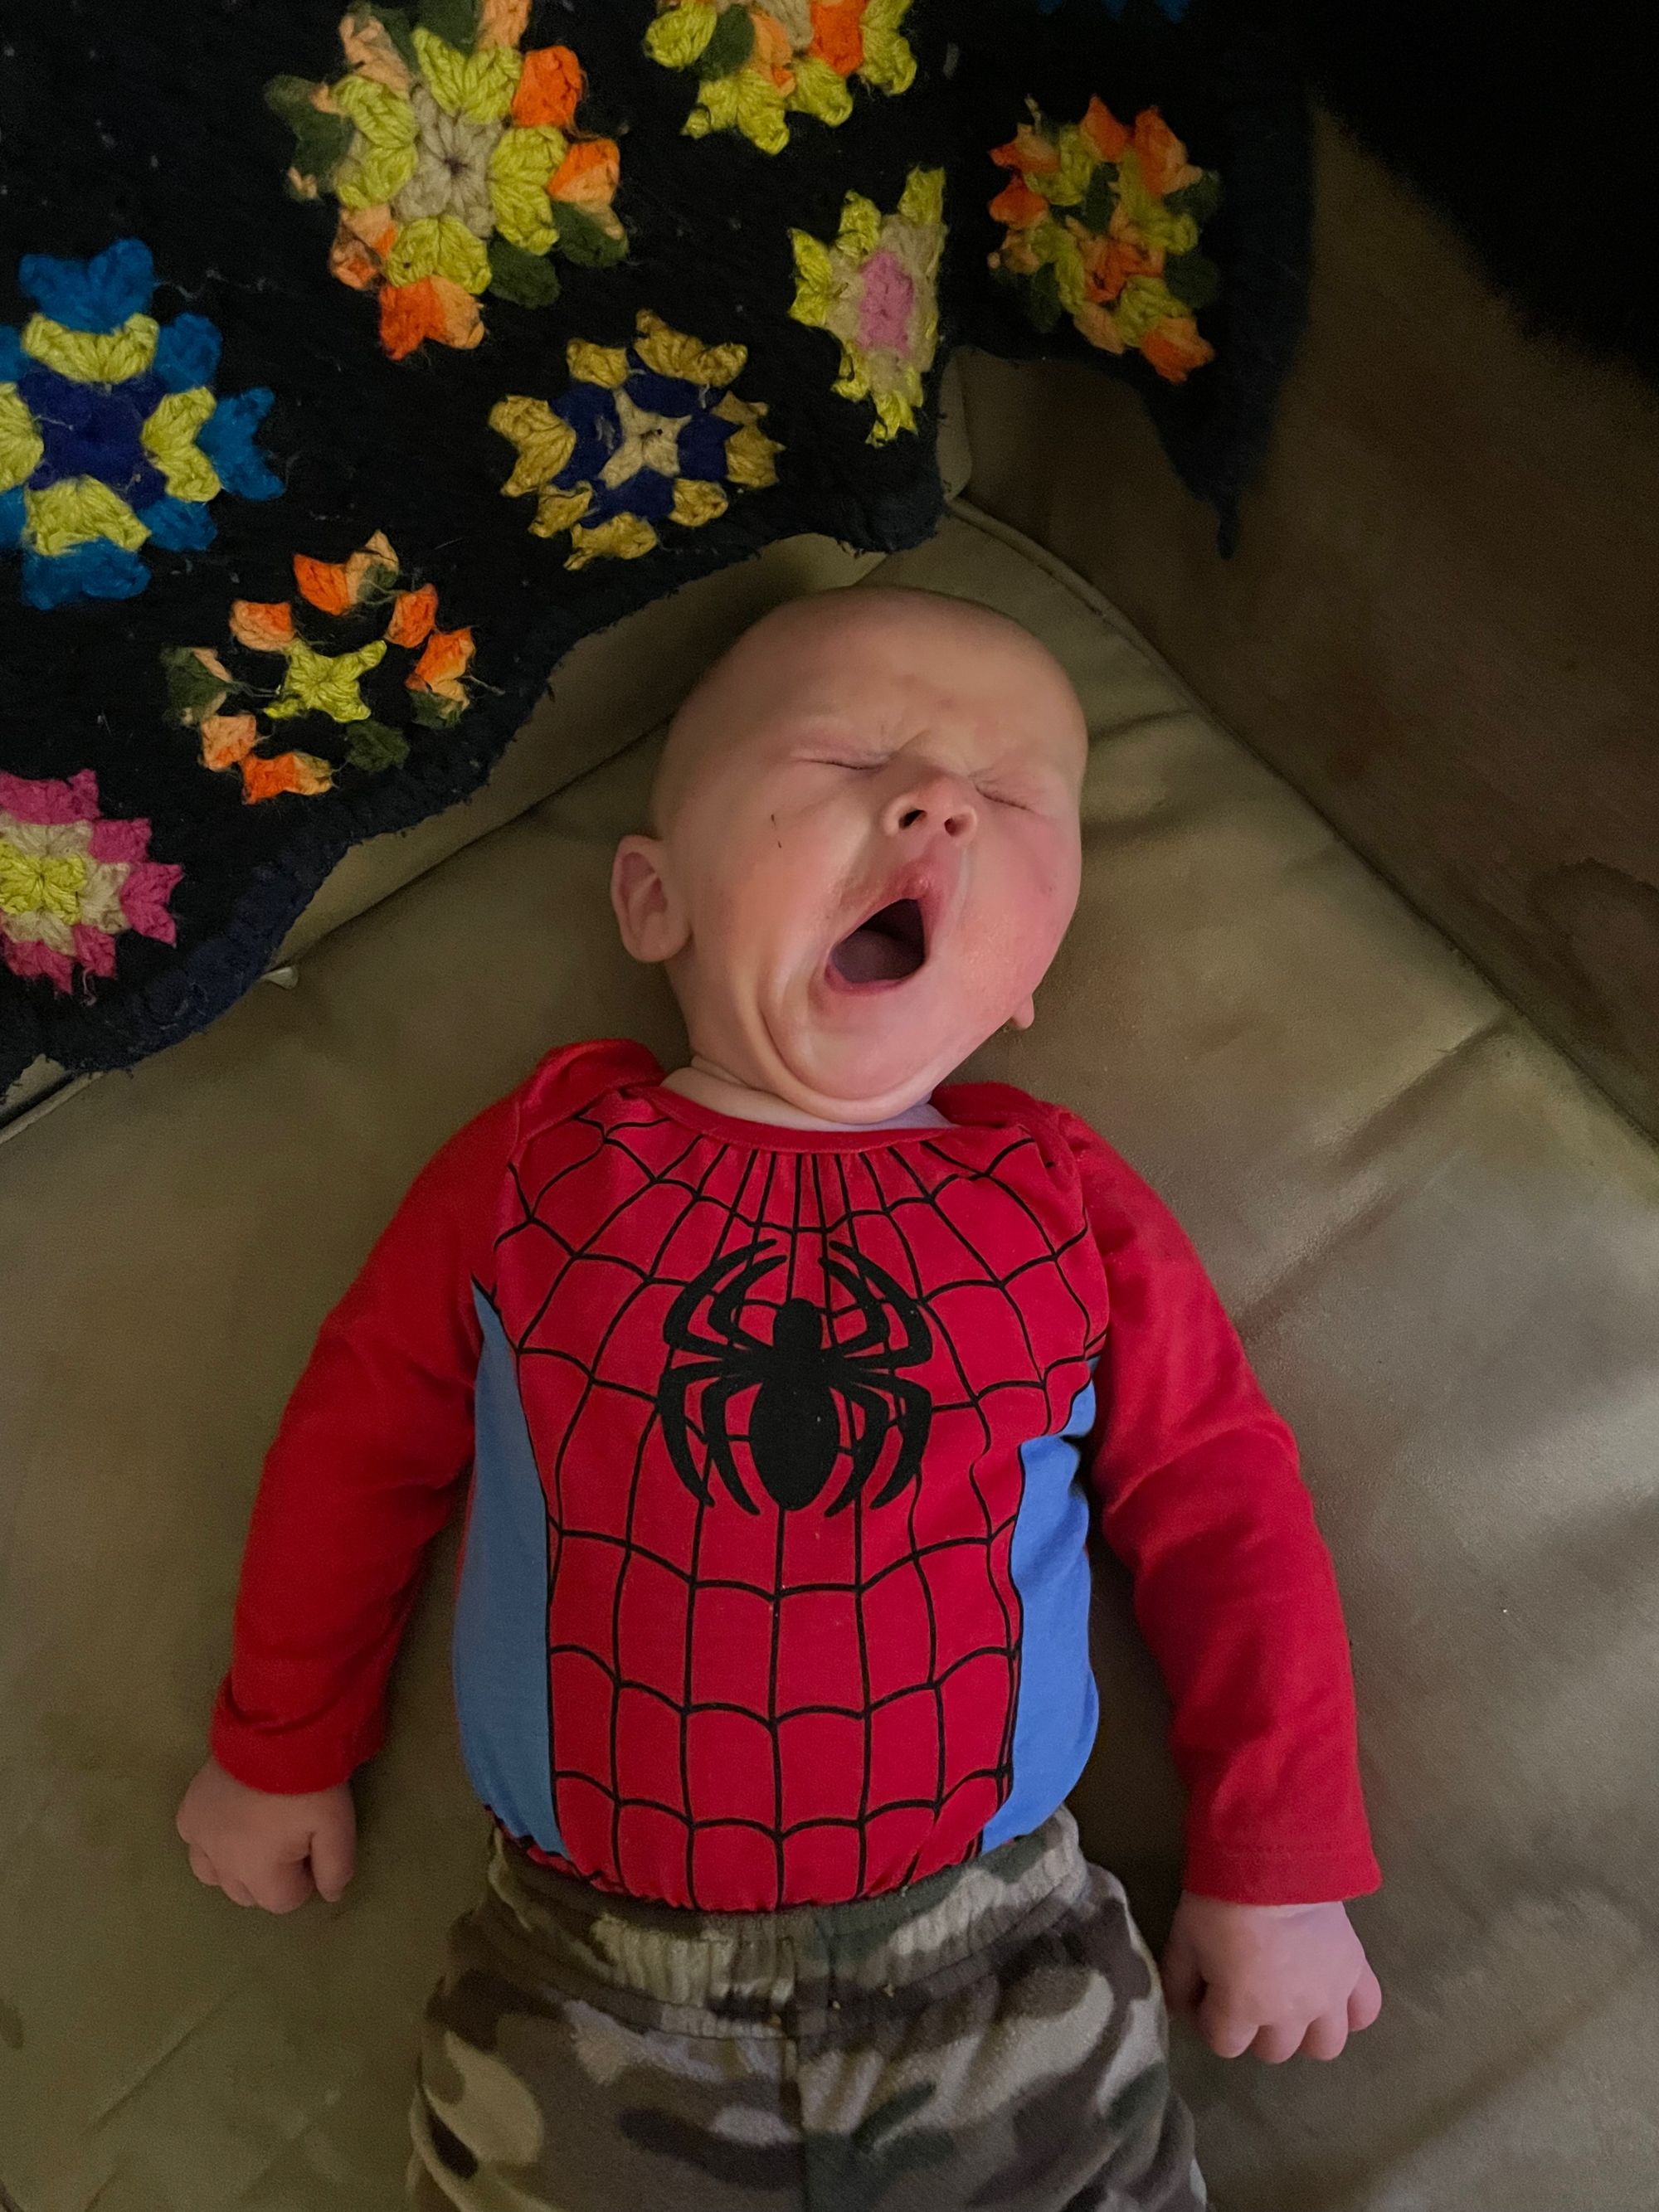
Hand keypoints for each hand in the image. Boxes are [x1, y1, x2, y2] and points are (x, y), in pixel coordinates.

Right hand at [176, 1757, 355, 1913]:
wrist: (274, 1731)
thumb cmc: (309, 1784)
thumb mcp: (337, 1827)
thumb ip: (336, 1868)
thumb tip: (330, 1896)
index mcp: (257, 1873)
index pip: (283, 1901)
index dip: (305, 1879)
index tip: (313, 1849)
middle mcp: (221, 1865)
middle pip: (248, 1894)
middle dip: (271, 1877)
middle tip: (290, 1839)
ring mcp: (199, 1839)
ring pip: (216, 1876)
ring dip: (237, 1866)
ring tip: (259, 1836)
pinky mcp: (187, 1813)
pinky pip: (196, 1844)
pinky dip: (211, 1842)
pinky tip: (230, 1821)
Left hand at [1160, 1892, 1381, 2062]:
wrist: (1272, 1858)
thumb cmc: (1221, 1901)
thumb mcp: (1184, 1940)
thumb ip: (1179, 1982)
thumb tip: (1181, 2009)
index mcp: (1244, 2009)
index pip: (1225, 2044)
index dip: (1211, 2021)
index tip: (1208, 1995)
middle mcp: (1291, 2015)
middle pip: (1272, 2050)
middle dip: (1254, 2028)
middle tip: (1246, 1992)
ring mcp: (1329, 1997)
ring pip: (1324, 2046)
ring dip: (1304, 2031)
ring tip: (1291, 2002)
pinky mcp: (1355, 1971)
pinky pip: (1365, 2012)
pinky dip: (1351, 2011)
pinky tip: (1332, 1995)